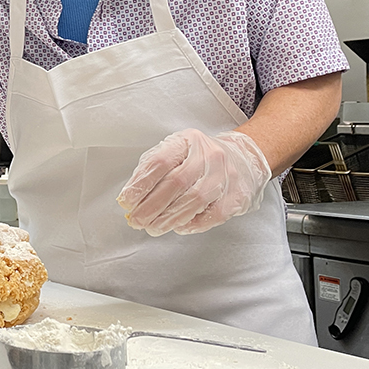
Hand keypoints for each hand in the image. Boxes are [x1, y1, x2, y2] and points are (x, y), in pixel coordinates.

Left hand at [117, 128, 270, 236]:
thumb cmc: (199, 158)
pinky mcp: (236, 195)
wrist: (241, 158)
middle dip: (151, 206)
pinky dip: (193, 224)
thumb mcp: (175, 152)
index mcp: (188, 141)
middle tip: (136, 220)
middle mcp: (208, 155)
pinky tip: (178, 227)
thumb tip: (131, 197)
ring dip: (169, 218)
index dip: (141, 184)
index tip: (127, 201)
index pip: (160, 161)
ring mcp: (225, 175)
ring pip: (195, 200)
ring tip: (153, 227)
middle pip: (176, 183)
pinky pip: (213, 214)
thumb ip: (152, 170)